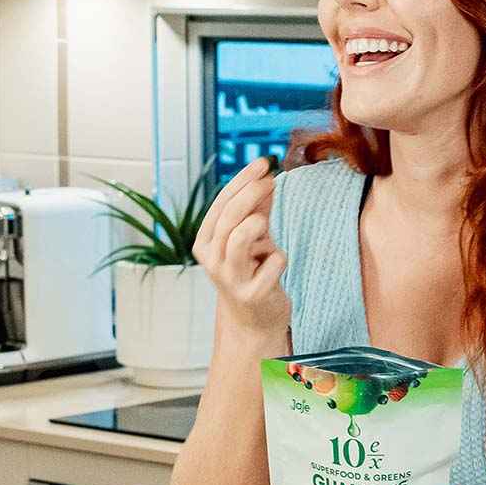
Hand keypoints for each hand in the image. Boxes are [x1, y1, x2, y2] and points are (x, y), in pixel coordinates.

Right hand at [192, 156, 288, 335]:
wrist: (255, 321)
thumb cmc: (252, 271)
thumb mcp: (253, 237)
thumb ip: (257, 209)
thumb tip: (267, 176)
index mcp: (205, 242)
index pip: (221, 204)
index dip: (242, 181)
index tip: (263, 164)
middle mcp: (211, 260)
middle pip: (230, 217)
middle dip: (252, 192)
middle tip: (272, 178)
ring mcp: (230, 279)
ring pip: (240, 238)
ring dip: (257, 223)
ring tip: (264, 225)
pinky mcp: (252, 294)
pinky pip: (273, 263)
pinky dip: (280, 258)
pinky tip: (275, 267)